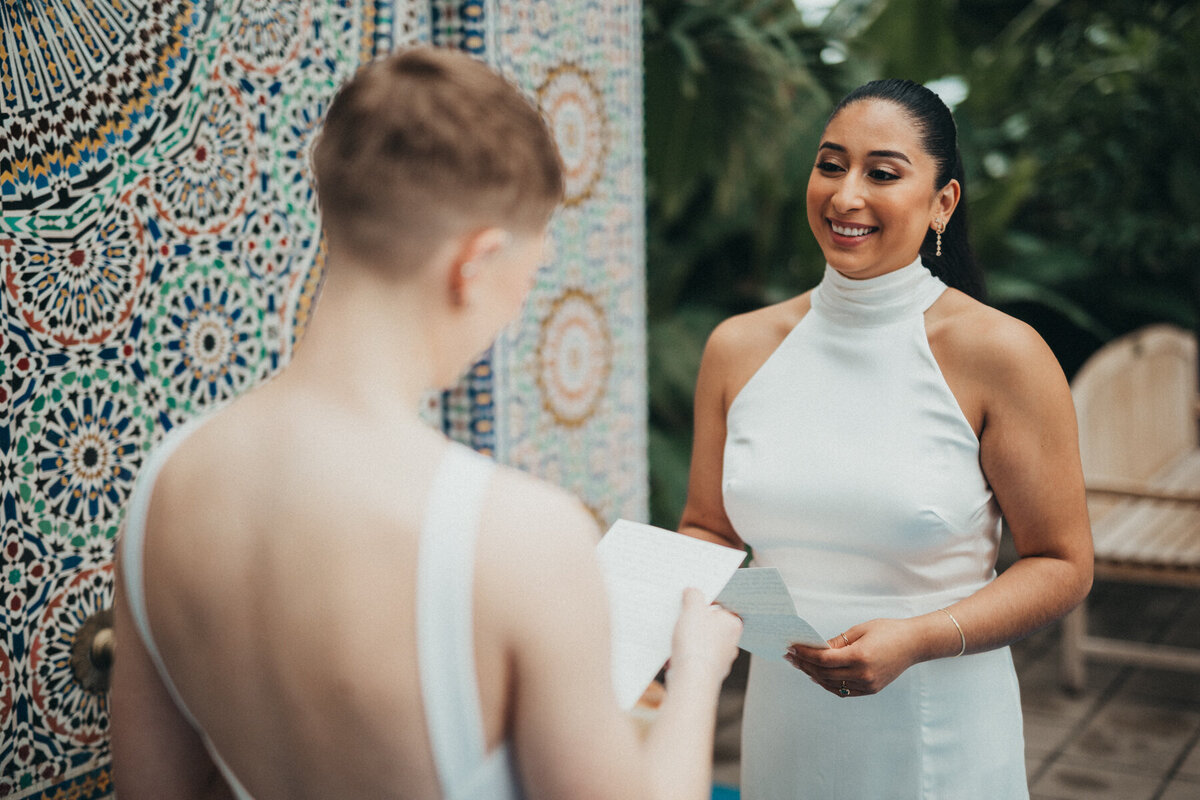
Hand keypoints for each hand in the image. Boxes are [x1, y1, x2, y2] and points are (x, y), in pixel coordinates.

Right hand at [668, 588, 742, 683]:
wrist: (692, 678)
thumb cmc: (697, 643)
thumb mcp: (693, 609)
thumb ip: (694, 596)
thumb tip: (692, 592)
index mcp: (733, 624)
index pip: (721, 607)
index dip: (704, 603)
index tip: (691, 602)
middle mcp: (731, 643)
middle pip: (710, 625)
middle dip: (695, 622)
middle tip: (681, 618)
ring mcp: (721, 659)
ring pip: (702, 643)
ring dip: (688, 640)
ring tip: (676, 638)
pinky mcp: (709, 672)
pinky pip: (695, 659)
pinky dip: (685, 656)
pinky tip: (674, 654)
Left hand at [784, 617, 921, 697]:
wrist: (914, 644)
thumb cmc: (888, 631)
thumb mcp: (860, 630)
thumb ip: (837, 642)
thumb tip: (816, 648)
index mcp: (860, 656)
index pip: (824, 659)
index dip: (805, 654)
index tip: (792, 648)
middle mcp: (863, 674)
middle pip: (824, 673)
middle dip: (804, 664)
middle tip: (790, 656)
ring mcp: (867, 685)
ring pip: (832, 684)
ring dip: (813, 675)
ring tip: (800, 665)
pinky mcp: (871, 689)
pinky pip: (844, 691)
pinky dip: (828, 684)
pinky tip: (818, 675)